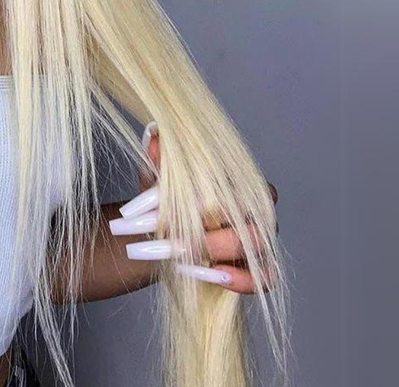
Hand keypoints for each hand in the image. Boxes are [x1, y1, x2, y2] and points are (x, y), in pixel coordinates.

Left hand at [107, 122, 278, 294]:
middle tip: (161, 231)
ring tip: (174, 251)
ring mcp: (260, 241)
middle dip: (196, 223)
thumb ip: (159, 160)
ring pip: (253, 243)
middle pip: (240, 210)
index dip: (195, 193)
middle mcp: (255, 208)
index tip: (153, 204)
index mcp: (238, 181)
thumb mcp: (157, 181)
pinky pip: (262, 278)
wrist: (165, 240)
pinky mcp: (258, 271)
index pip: (233, 182)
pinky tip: (205, 272)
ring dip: (211, 248)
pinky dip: (238, 278)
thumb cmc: (167, 204)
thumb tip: (155, 136)